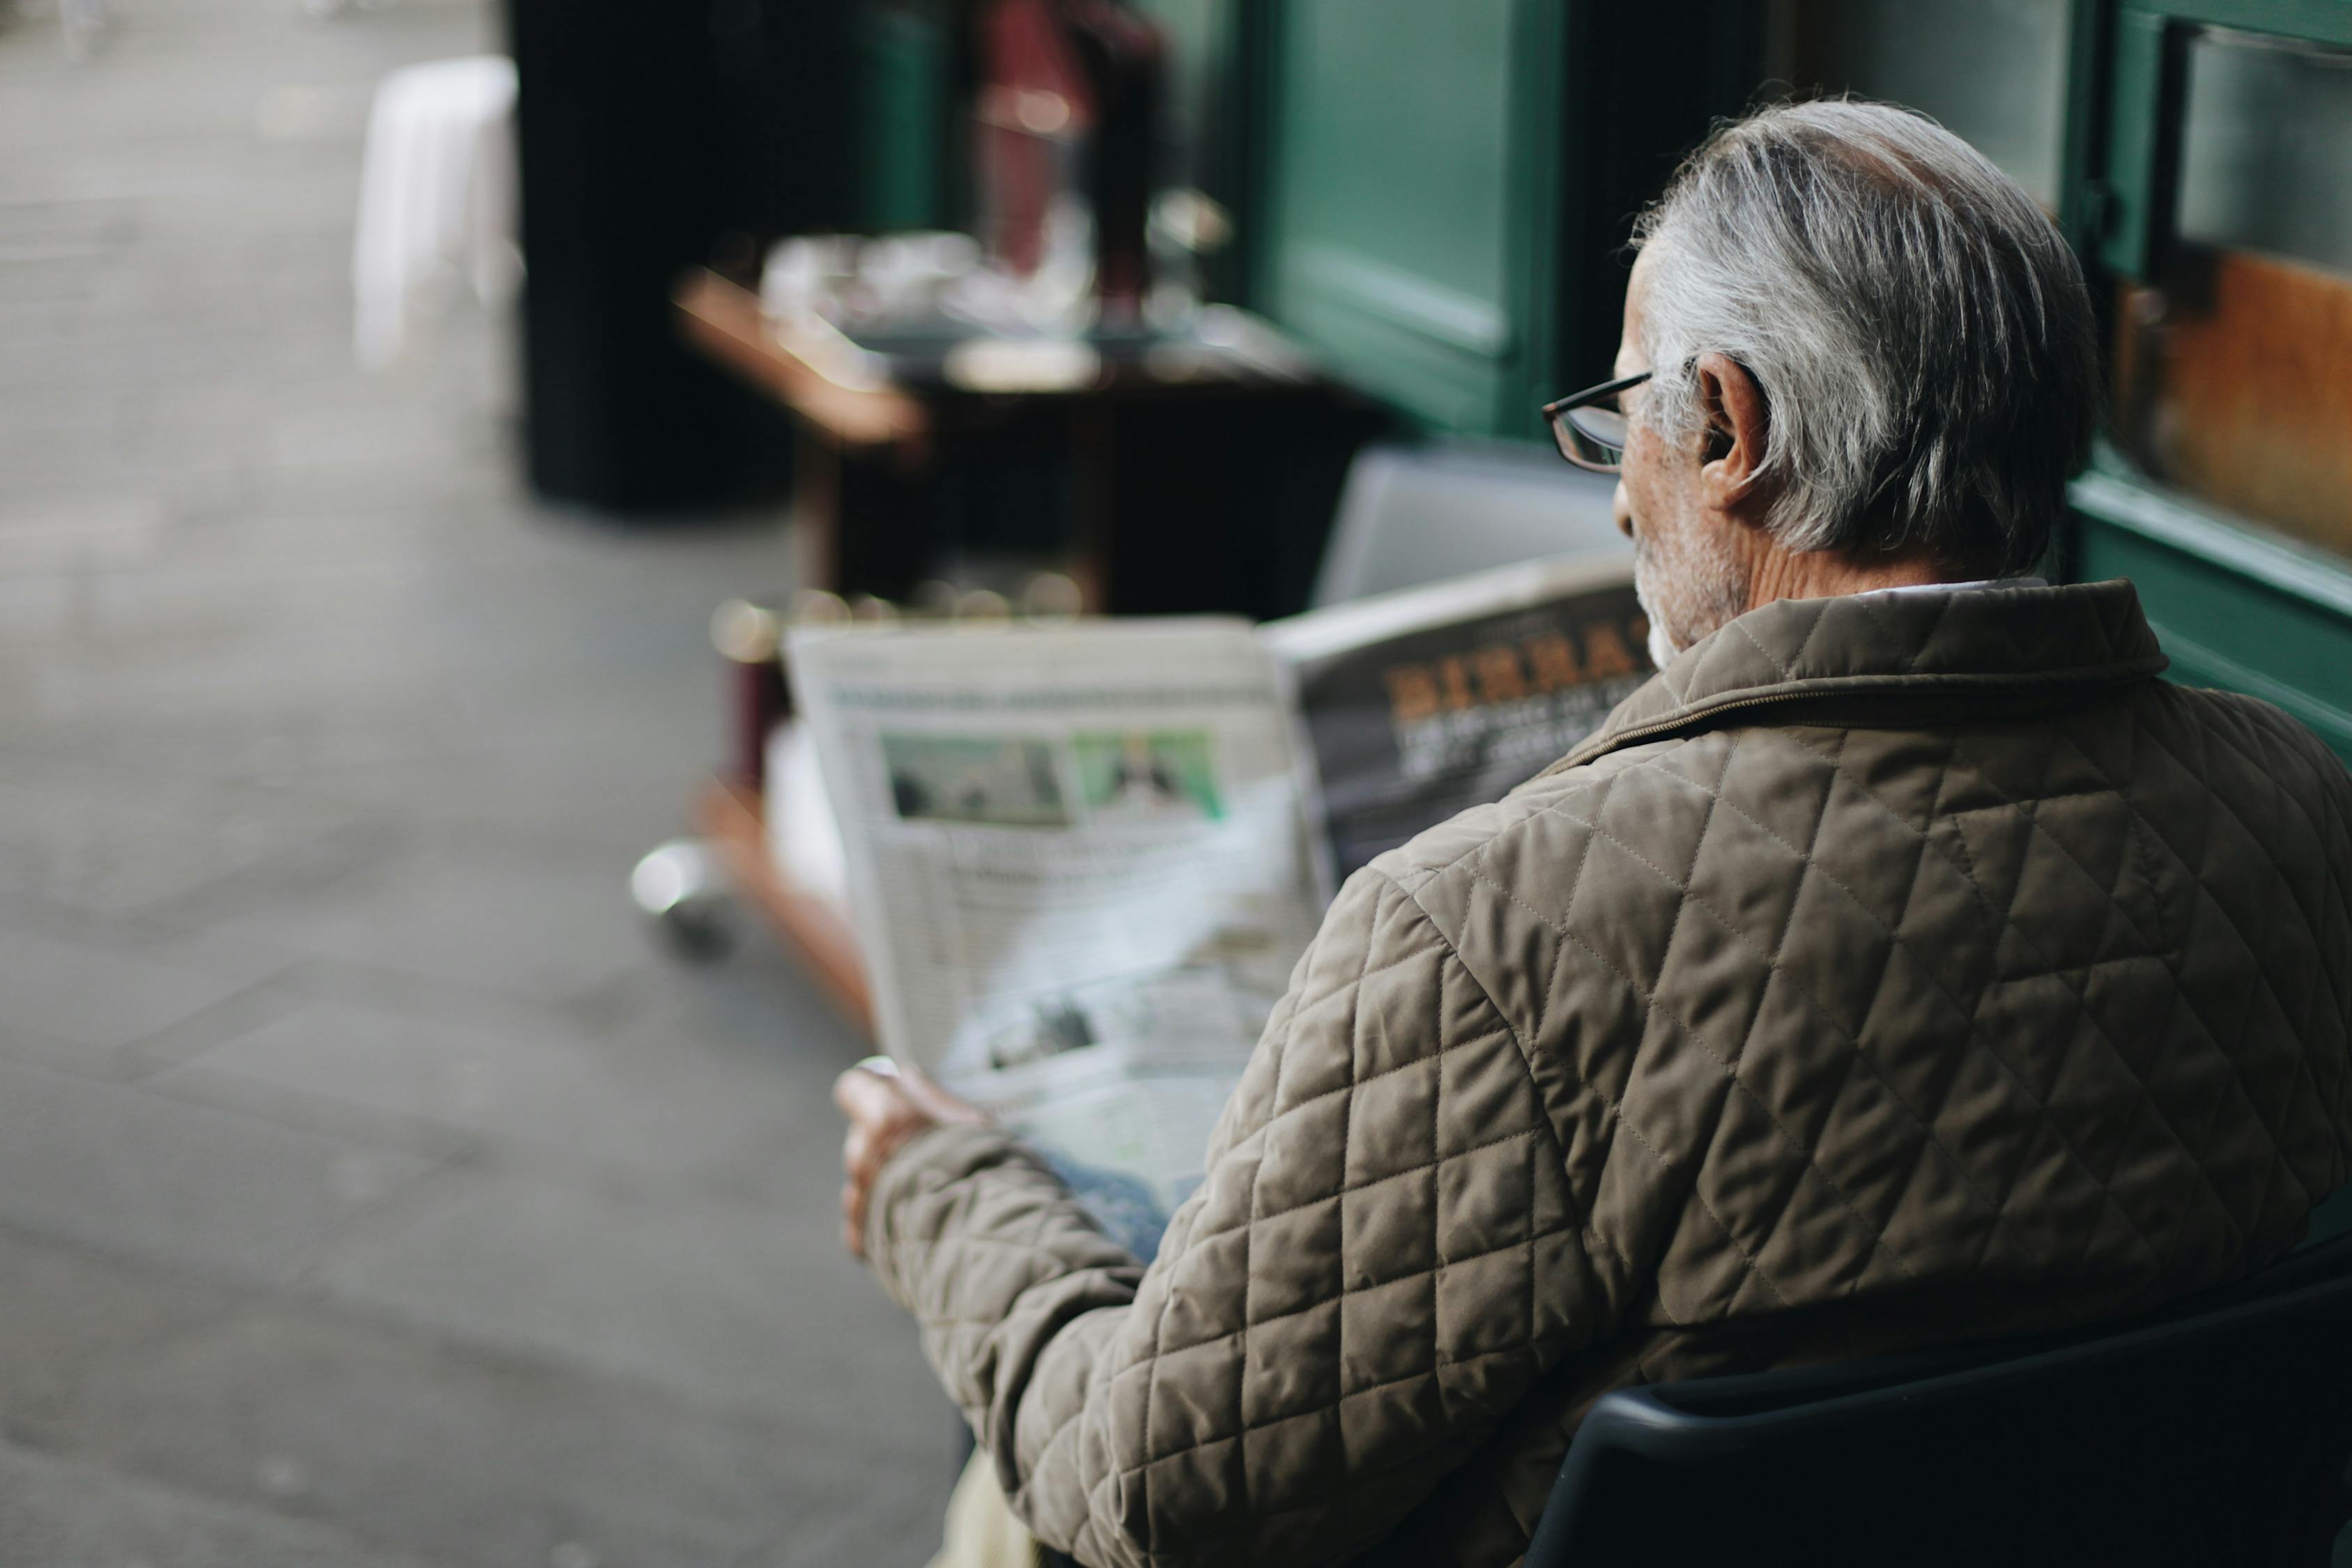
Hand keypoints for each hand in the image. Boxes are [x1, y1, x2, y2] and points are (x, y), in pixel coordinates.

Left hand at [833, 1059, 984, 1256]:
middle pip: (864, 1137)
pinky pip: (864, 1223)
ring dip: (887, 1185)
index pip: (855, 1087)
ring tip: (930, 1197)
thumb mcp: (974, 1125)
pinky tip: (917, 1226)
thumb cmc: (989, 1179)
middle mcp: (866, 1153)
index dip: (871, 1092)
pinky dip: (885, 1223)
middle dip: (888, 1145)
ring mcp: (860, 1196)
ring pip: (865, 1180)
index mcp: (889, 1116)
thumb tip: (907, 1075)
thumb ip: (932, 1099)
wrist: (988, 1246)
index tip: (891, 1100)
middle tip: (929, 1158)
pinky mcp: (862, 1237)